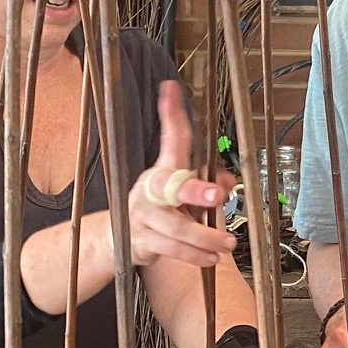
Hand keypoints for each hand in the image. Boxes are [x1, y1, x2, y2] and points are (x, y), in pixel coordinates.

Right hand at [128, 80, 235, 269]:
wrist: (119, 239)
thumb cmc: (161, 211)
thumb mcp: (183, 195)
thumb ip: (207, 184)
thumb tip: (227, 182)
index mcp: (163, 171)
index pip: (171, 140)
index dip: (171, 114)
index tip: (170, 89)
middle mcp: (151, 189)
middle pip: (171, 187)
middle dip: (194, 191)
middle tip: (217, 195)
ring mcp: (144, 215)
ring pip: (176, 227)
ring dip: (204, 237)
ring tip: (225, 243)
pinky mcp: (142, 240)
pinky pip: (171, 249)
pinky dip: (193, 255)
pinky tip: (209, 258)